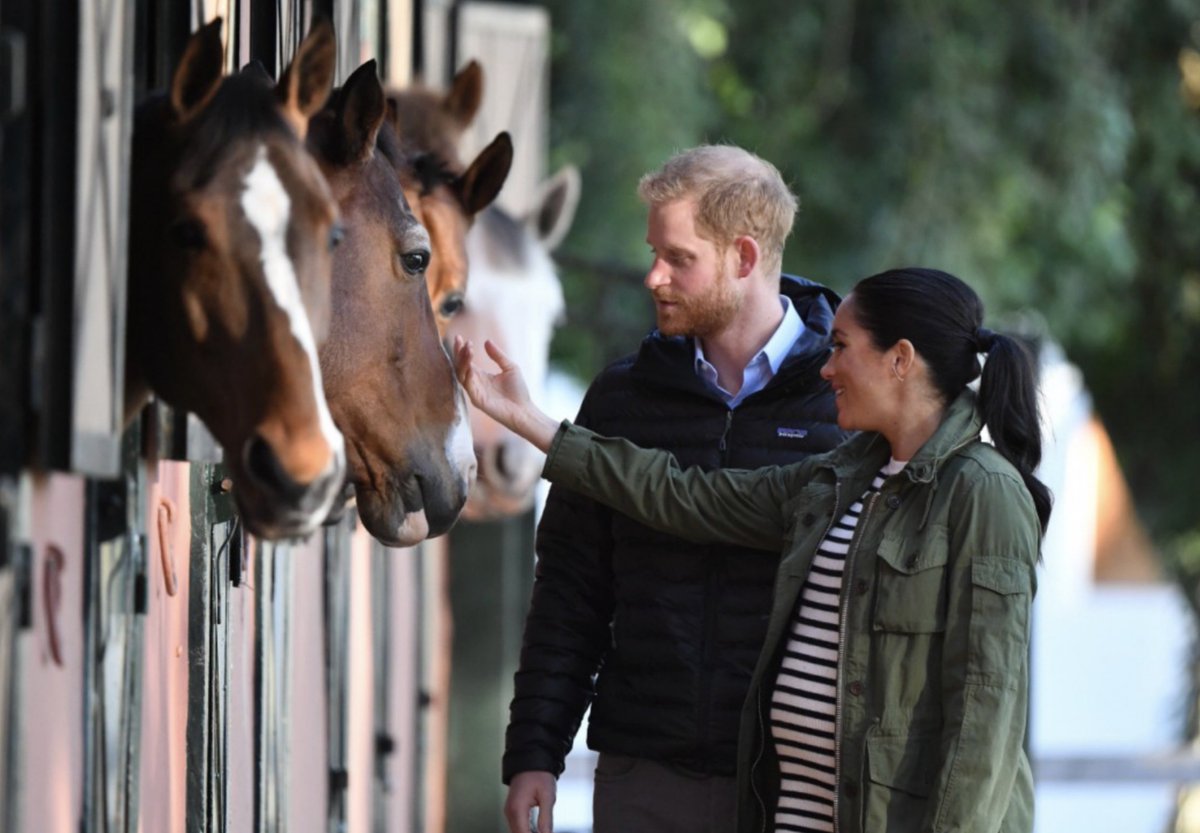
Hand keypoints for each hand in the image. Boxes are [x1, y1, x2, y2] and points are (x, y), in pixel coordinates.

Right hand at [453, 337, 558, 451]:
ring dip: (462, 361)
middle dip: (458, 353)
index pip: (466, 361)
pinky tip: (470, 364)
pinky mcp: (477, 400)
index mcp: (481, 376)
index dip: (462, 350)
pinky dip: (467, 374)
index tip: (460, 337)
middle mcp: (475, 383)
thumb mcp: (510, 367)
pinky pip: (468, 385)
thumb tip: (486, 341)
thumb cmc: (518, 391)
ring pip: (461, 374)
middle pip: (460, 366)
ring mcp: (475, 392)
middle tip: (460, 340)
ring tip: (467, 348)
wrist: (524, 410)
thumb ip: (498, 355)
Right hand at [504, 771, 555, 832]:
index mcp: (517, 809)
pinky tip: (536, 831)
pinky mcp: (512, 810)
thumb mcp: (548, 796)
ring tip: (542, 831)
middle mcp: (510, 812)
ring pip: (516, 832)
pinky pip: (517, 827)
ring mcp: (509, 811)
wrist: (530, 760)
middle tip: (545, 832)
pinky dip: (525, 831)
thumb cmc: (539, 775)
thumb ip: (546, 819)